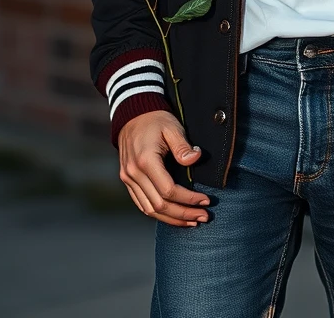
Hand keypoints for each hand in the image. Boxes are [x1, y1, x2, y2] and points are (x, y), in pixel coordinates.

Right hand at [117, 110, 212, 225]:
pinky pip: (141, 204)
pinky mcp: (127, 180)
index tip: (206, 200)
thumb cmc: (156, 119)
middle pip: (159, 205)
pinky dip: (158, 213)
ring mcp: (128, 178)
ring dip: (171, 219)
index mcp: (145, 161)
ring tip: (192, 220)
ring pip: (149, 209)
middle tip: (204, 217)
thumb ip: (183, 145)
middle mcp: (133, 173)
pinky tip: (174, 216)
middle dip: (183, 214)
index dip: (189, 199)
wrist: (132, 113)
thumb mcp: (172, 127)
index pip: (168, 191)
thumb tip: (196, 158)